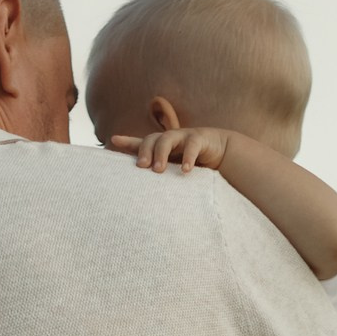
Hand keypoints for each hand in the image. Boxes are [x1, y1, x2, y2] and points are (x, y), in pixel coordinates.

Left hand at [109, 124, 231, 174]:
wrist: (223, 153)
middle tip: (141, 167)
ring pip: (167, 139)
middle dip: (145, 152)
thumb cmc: (196, 165)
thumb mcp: (176, 172)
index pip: (141, 142)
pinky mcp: (200, 138)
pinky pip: (192, 145)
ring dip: (161, 154)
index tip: (113, 140)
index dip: (127, 141)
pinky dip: (188, 157)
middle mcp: (170, 139)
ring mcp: (184, 136)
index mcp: (162, 147)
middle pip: (152, 139)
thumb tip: (144, 199)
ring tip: (158, 171)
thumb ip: (162, 180)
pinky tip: (186, 171)